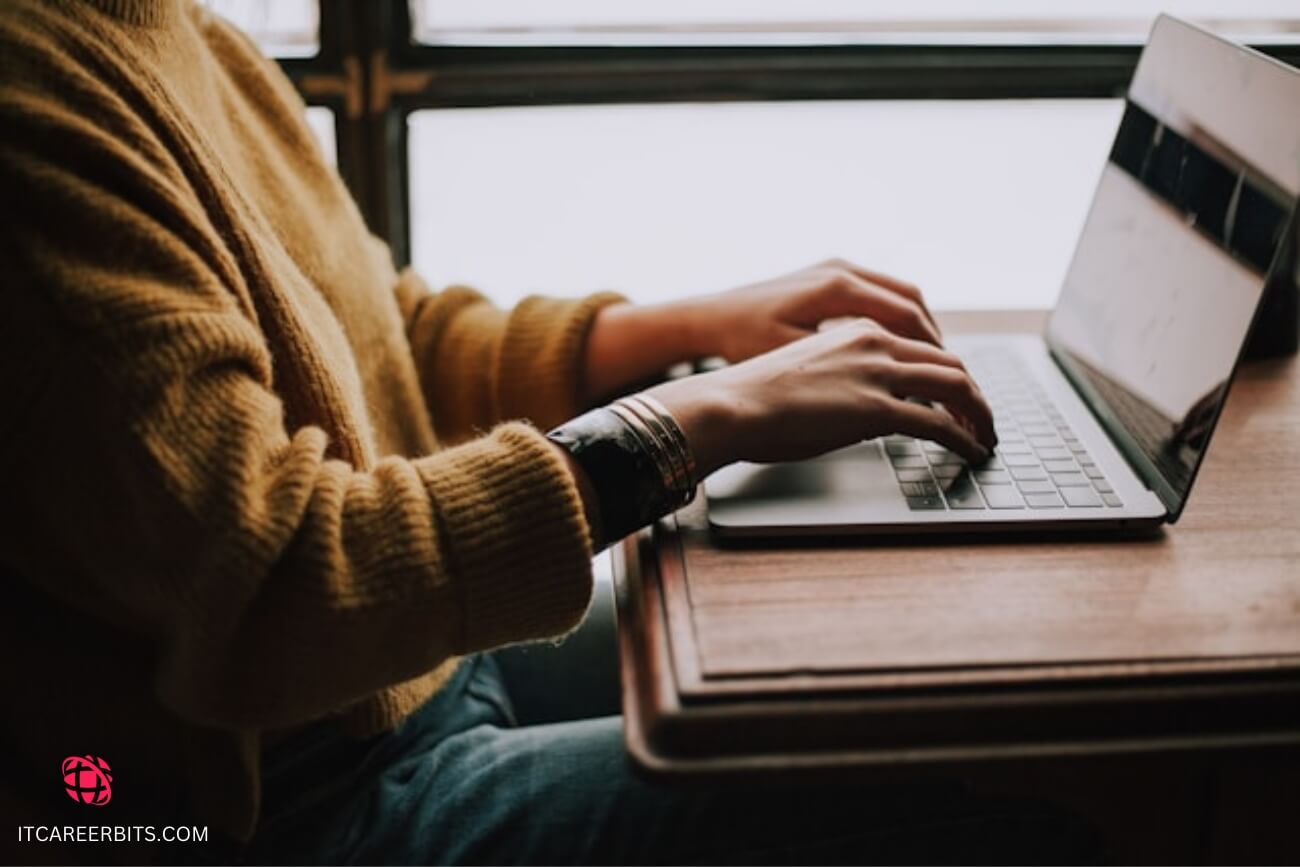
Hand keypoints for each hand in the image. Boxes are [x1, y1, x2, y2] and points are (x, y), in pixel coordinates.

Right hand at [645, 319, 994, 477]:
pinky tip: (971, 452)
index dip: (947, 372)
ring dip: (979, 414)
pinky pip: (939, 424)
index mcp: (857, 330)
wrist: (730, 404)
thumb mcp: (805, 371)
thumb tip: (855, 405)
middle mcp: (874, 342)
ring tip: (986, 436)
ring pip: (956, 386)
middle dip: (974, 393)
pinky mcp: (877, 409)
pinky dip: (964, 438)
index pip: (921, 346)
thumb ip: (840, 377)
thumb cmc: (752, 395)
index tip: (956, 395)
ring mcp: (878, 374)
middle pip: (949, 362)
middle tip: (982, 418)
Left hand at [683, 258, 941, 363]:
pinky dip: (898, 318)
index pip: (907, 317)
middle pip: (912, 302)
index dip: (934, 352)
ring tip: (933, 363)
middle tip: (952, 375)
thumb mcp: (794, 360)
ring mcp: (835, 268)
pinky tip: (900, 346)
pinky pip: (879, 292)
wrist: (708, 318)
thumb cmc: (742, 342)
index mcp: (837, 288)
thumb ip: (844, 369)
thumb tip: (893, 389)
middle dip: (935, 341)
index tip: (949, 379)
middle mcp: (841, 270)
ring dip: (920, 328)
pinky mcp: (828, 275)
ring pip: (899, 294)